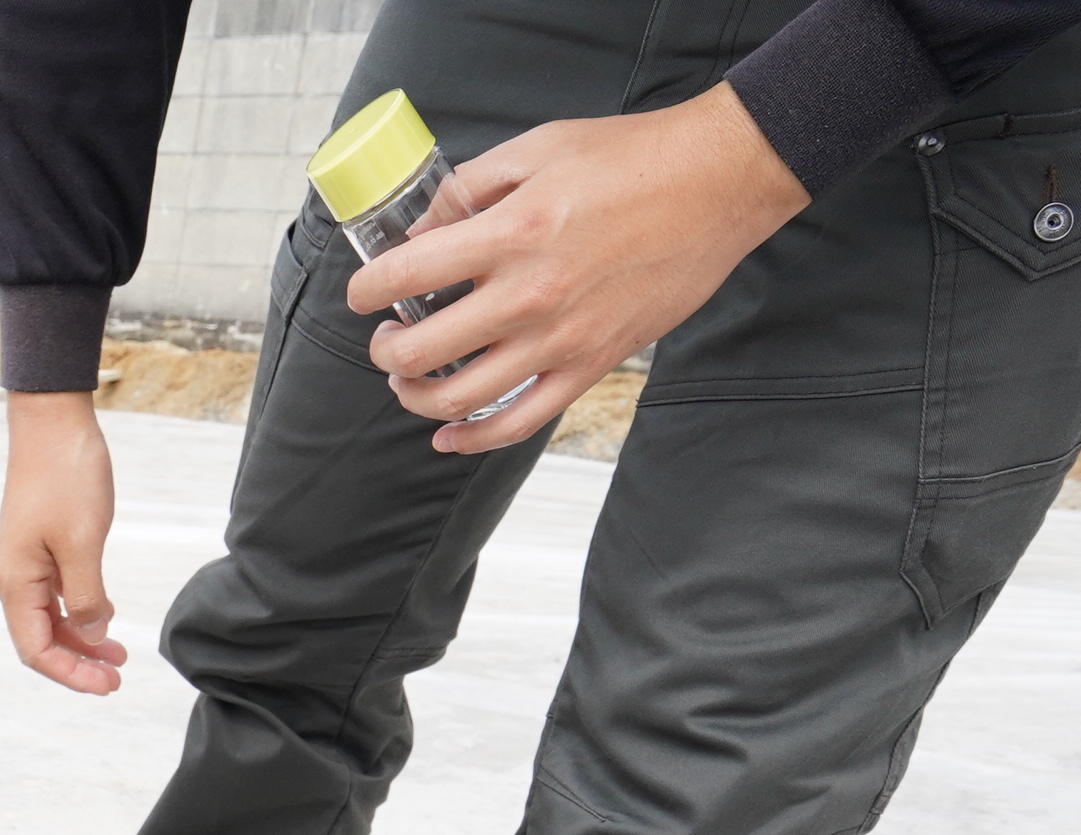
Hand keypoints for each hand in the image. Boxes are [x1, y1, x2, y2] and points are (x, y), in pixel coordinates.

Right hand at [0, 392, 127, 693]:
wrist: (53, 421)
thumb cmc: (64, 475)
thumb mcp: (83, 543)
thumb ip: (85, 596)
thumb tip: (91, 630)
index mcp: (15, 581)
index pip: (36, 650)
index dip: (70, 675)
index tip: (108, 685)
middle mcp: (13, 577)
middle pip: (41, 640)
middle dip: (78, 663)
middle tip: (118, 677)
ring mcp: (25, 562)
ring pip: (50, 619)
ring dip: (82, 639)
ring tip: (118, 654)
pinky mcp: (40, 547)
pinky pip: (56, 594)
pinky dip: (80, 611)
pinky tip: (106, 616)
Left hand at [354, 83, 806, 453]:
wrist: (717, 184)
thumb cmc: (631, 159)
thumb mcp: (538, 149)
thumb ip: (469, 189)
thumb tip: (421, 231)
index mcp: (508, 233)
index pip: (404, 277)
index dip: (365, 290)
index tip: (364, 292)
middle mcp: (528, 295)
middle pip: (420, 352)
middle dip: (385, 350)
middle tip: (387, 338)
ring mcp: (561, 339)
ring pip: (459, 398)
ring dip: (416, 396)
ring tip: (408, 379)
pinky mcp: (592, 365)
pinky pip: (519, 423)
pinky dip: (473, 438)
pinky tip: (448, 435)